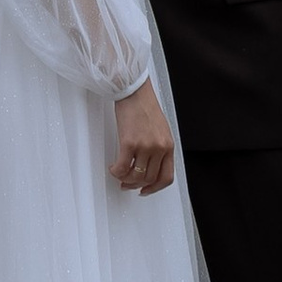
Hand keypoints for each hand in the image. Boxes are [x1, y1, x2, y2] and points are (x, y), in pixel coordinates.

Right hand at [111, 79, 174, 194]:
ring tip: (119, 174)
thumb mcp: (160, 130)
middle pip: (149, 179)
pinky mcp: (129, 142)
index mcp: (168, 146)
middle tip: (126, 184)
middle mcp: (159, 148)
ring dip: (125, 180)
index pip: (166, 177)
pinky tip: (113, 167)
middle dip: (136, 185)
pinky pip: (123, 167)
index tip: (145, 190)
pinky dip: (116, 171)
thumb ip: (158, 148)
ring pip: (136, 176)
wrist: (134, 91)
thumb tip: (148, 166)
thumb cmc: (144, 106)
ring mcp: (145, 146)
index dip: (155, 188)